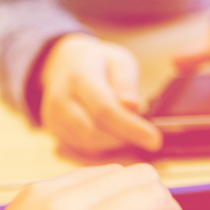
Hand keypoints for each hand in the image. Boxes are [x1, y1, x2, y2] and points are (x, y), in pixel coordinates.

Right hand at [40, 34, 160, 153]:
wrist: (66, 63)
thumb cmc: (100, 62)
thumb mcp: (120, 61)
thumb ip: (126, 83)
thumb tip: (133, 106)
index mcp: (80, 76)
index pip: (105, 109)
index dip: (131, 128)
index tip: (155, 140)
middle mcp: (61, 98)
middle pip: (94, 132)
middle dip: (125, 138)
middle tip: (145, 134)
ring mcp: (53, 116)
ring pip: (88, 144)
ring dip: (114, 144)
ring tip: (130, 131)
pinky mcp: (54, 130)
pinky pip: (81, 148)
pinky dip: (102, 147)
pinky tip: (114, 134)